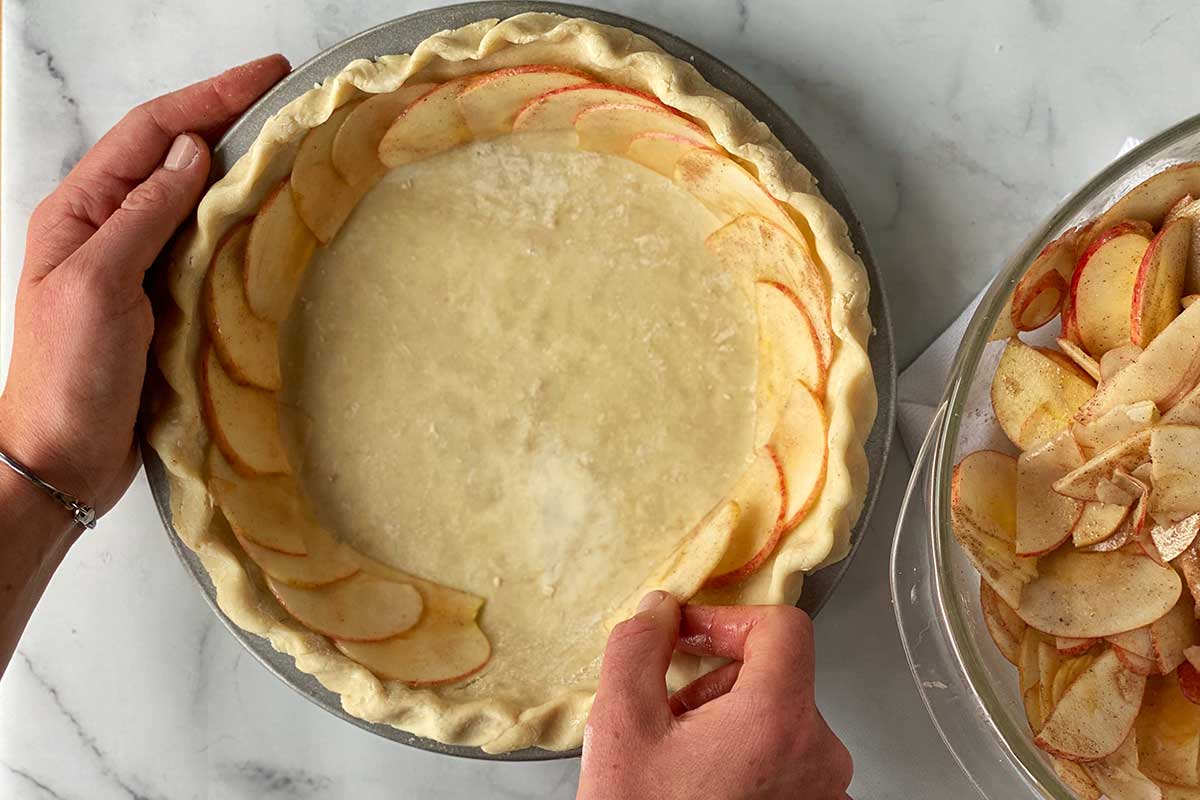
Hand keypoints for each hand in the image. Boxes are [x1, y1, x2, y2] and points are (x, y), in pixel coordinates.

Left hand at [0, 55, 288, 522]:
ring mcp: (135, 263)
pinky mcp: (161, 299)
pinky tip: (266, 218)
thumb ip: (144, 215)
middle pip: (171, 153)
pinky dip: (236, 220)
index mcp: (80, 212)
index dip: (209, 97)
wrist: (63, 457)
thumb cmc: (69, 376)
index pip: (150, 132)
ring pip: (190, 196)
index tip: (268, 74)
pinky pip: (202, 243)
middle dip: (226, 117)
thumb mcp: (100, 285)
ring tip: (286, 147)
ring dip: (235, 166)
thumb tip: (192, 152)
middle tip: (287, 100)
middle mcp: (107, 228)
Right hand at [578, 594, 852, 799]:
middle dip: (715, 681)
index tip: (689, 637)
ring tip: (678, 758)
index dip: (728, 619)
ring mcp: (823, 793)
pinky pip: (788, 762)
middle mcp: (819, 756)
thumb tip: (660, 609)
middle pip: (776, 676)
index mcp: (778, 720)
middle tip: (667, 712)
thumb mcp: (620, 726)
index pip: (783, 627)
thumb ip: (638, 647)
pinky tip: (702, 784)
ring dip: (727, 721)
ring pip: (779, 719)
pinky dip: (747, 757)